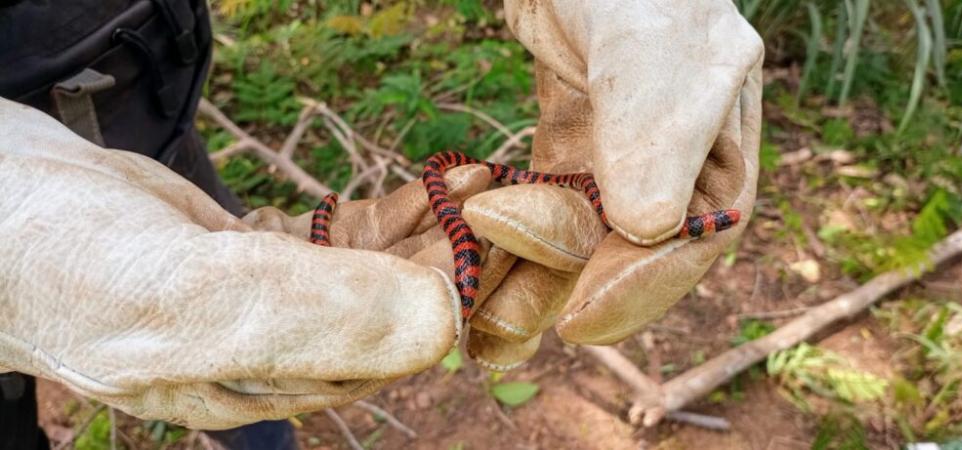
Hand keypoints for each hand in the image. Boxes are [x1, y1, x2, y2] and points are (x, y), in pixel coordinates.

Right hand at [0, 97, 491, 428]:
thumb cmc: (69, 268)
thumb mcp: (188, 298)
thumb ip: (308, 314)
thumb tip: (442, 327)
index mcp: (268, 386)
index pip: (398, 351)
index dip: (463, 296)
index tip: (514, 236)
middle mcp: (275, 356)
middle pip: (398, 313)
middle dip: (461, 257)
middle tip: (516, 199)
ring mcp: (266, 305)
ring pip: (376, 273)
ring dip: (434, 228)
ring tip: (480, 181)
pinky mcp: (253, 259)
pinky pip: (340, 242)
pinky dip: (388, 213)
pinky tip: (433, 185)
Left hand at [459, 0, 764, 367]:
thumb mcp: (645, 49)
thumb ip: (654, 134)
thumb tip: (650, 229)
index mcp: (724, 126)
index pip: (705, 228)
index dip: (649, 283)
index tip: (583, 321)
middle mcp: (680, 144)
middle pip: (641, 241)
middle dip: (580, 290)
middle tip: (512, 333)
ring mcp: (625, 140)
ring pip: (591, 226)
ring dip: (541, 273)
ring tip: (486, 321)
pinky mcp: (575, 131)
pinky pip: (551, 195)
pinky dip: (520, 229)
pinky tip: (484, 261)